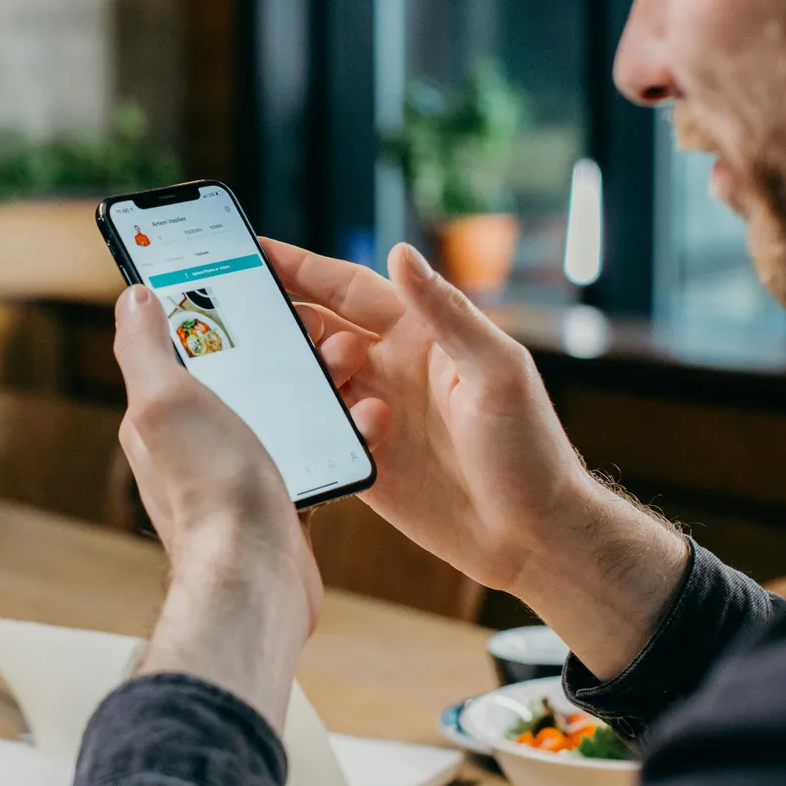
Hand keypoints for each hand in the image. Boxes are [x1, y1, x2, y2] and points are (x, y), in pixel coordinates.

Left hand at [112, 285, 319, 726]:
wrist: (255, 577)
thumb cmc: (208, 488)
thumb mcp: (164, 401)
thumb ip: (145, 347)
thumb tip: (134, 297)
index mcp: (160, 414)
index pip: (182, 346)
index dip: (216, 312)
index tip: (258, 287)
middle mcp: (192, 443)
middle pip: (241, 374)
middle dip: (284, 348)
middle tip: (325, 335)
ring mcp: (234, 471)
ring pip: (280, 410)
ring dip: (316, 387)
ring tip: (349, 372)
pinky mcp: (275, 500)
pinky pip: (307, 451)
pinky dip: (334, 433)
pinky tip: (358, 424)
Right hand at [263, 239, 687, 678]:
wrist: (532, 537)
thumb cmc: (529, 448)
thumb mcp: (496, 371)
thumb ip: (447, 313)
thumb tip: (400, 253)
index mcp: (423, 335)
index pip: (350, 287)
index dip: (302, 267)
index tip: (255, 248)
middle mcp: (393, 367)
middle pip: (320, 327)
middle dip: (286, 319)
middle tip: (253, 320)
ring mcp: (374, 412)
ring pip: (313, 378)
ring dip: (298, 373)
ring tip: (294, 377)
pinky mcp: (363, 457)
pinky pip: (318, 430)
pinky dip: (303, 422)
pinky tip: (302, 425)